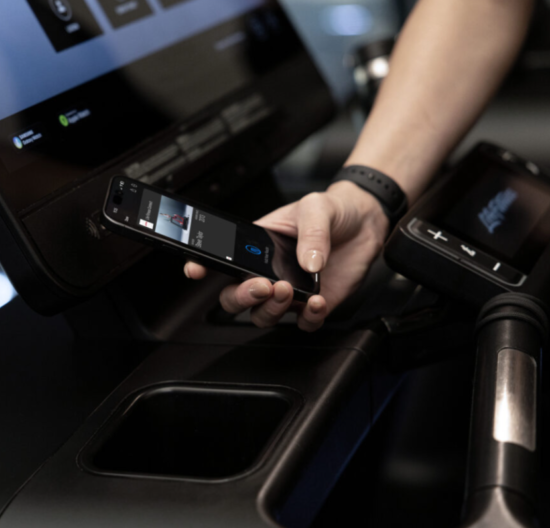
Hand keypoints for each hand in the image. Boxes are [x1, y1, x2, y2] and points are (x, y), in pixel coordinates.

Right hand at [184, 181, 389, 330]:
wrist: (366, 221)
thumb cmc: (332, 211)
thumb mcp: (316, 208)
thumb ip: (311, 233)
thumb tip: (308, 262)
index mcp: (254, 247)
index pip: (220, 260)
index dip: (202, 267)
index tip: (196, 270)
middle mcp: (267, 273)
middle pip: (235, 298)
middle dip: (240, 297)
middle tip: (260, 286)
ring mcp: (289, 292)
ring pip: (263, 316)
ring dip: (271, 309)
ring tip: (287, 291)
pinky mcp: (314, 305)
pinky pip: (303, 323)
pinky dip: (308, 318)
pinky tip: (317, 301)